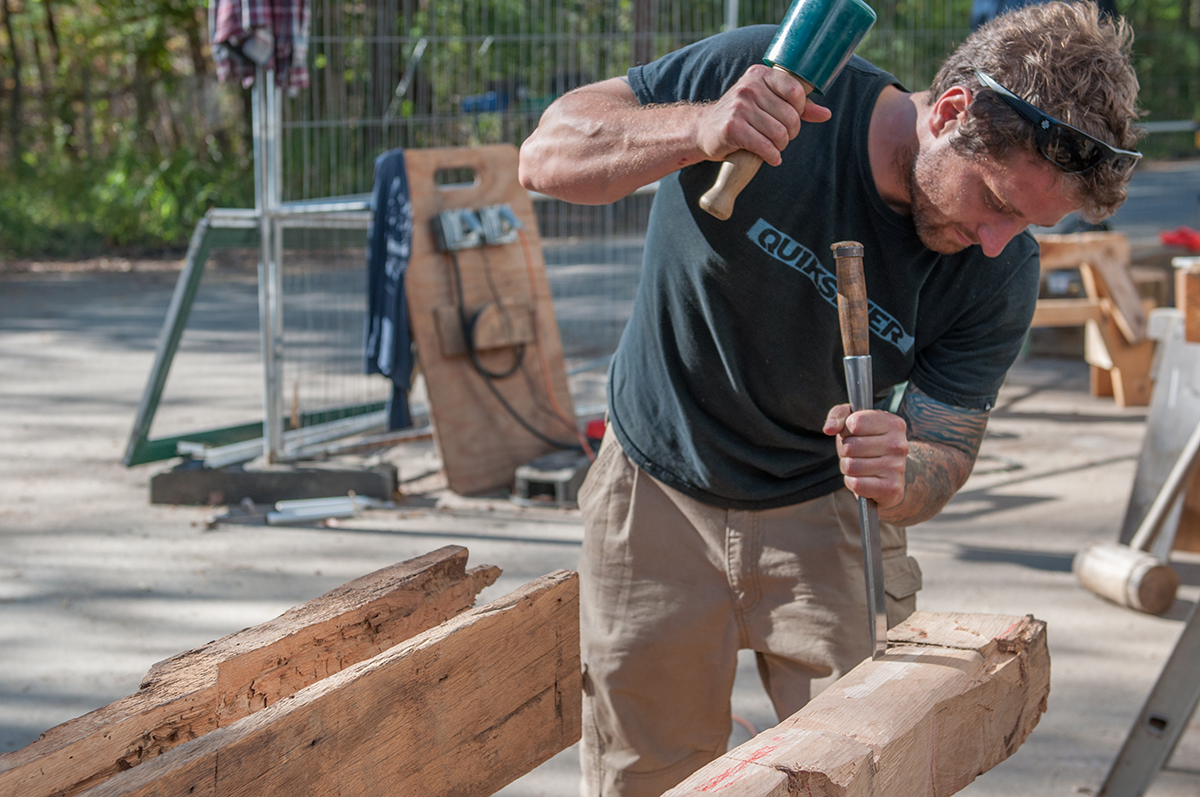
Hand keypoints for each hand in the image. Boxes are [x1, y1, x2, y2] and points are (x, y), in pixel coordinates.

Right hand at [696, 63, 831, 165]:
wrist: (704, 130)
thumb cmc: (741, 116)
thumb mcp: (766, 103)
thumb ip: (796, 106)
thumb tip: (826, 114)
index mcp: (760, 75)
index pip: (796, 90)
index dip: (800, 110)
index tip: (790, 118)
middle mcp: (749, 87)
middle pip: (790, 116)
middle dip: (791, 133)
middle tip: (782, 138)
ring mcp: (739, 107)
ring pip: (779, 133)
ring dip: (781, 147)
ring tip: (775, 148)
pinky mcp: (732, 128)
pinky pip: (765, 146)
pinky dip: (772, 156)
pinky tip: (771, 158)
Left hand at [823, 405, 908, 508]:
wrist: (890, 475)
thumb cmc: (868, 444)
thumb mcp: (853, 422)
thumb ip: (839, 415)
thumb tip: (829, 429)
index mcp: (893, 423)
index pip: (854, 423)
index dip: (846, 430)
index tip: (854, 433)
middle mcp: (898, 444)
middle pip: (850, 446)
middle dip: (845, 451)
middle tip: (856, 453)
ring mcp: (897, 467)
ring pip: (850, 466)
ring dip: (847, 468)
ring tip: (859, 465)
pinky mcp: (891, 488)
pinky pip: (856, 484)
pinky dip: (851, 483)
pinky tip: (862, 479)